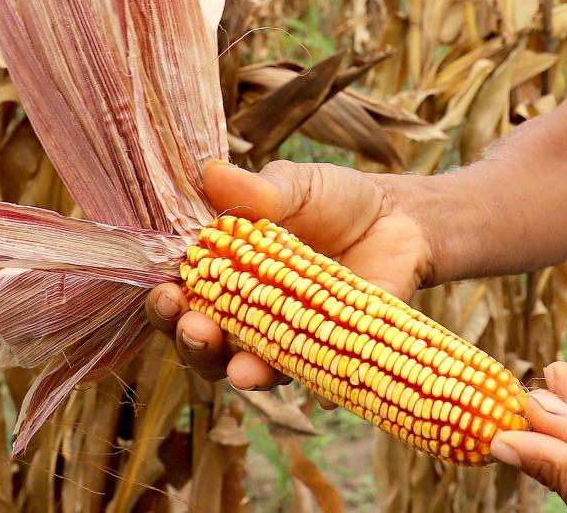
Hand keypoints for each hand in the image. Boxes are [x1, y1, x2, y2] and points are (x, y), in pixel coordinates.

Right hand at [147, 159, 432, 389]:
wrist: (400, 218)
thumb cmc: (332, 201)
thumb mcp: (295, 186)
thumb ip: (257, 190)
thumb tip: (211, 173)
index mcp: (225, 276)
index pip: (181, 300)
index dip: (166, 304)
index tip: (167, 293)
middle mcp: (248, 319)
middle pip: (206, 348)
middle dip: (194, 344)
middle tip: (197, 327)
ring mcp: (290, 342)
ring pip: (255, 372)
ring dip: (244, 374)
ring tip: (241, 370)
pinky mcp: (337, 356)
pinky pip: (324, 381)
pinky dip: (321, 389)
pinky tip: (322, 393)